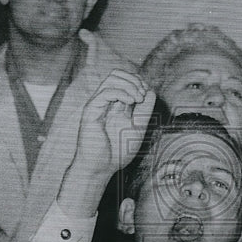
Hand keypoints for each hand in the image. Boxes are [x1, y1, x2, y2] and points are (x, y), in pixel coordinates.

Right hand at [60, 69, 155, 216]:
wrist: (101, 168)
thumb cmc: (117, 152)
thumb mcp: (138, 129)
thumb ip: (144, 111)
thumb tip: (150, 91)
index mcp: (116, 105)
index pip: (126, 80)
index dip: (139, 82)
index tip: (146, 96)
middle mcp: (106, 102)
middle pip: (117, 74)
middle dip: (134, 79)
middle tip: (142, 95)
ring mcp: (98, 104)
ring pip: (111, 78)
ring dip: (129, 84)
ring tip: (137, 98)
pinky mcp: (91, 110)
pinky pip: (105, 92)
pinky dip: (121, 93)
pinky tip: (130, 102)